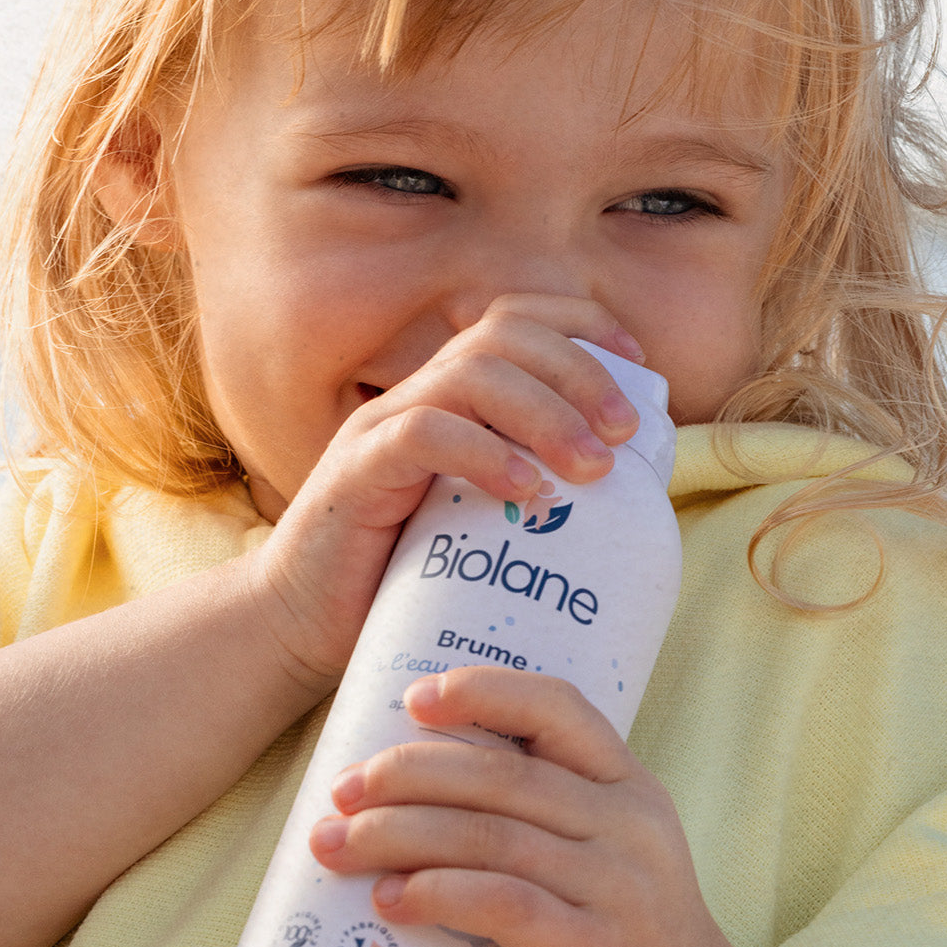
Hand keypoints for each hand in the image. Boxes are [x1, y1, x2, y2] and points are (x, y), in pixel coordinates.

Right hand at [245, 297, 644, 696]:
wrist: (307, 627)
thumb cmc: (408, 574)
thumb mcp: (485, 517)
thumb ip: (538, 481)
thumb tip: (633, 477)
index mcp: (451, 394)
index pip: (516, 319)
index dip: (582, 324)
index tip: (639, 365)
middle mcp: (417, 394)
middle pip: (503, 336)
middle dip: (578, 371)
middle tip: (627, 431)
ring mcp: (380, 428)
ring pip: (469, 377)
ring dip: (544, 413)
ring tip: (592, 468)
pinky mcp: (354, 474)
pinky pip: (420, 434)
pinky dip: (482, 453)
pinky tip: (526, 489)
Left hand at [309, 666, 754, 946]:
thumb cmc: (620, 926)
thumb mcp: (606, 848)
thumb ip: (545, 809)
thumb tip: (419, 776)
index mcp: (628, 784)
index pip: (559, 707)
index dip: (485, 691)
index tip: (413, 697)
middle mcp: (630, 825)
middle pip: (503, 774)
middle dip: (410, 772)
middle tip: (343, 787)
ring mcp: (620, 887)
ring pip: (491, 834)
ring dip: (400, 833)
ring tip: (340, 841)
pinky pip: (505, 901)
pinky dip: (439, 891)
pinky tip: (392, 897)